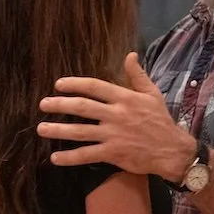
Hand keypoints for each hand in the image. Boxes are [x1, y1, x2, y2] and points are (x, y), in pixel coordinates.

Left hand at [37, 52, 194, 180]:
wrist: (172, 150)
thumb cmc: (161, 121)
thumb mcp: (152, 94)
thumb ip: (138, 75)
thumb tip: (130, 55)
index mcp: (125, 98)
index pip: (94, 87)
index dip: (74, 84)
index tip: (58, 84)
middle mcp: (116, 115)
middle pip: (82, 107)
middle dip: (60, 104)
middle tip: (43, 104)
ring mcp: (113, 135)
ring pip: (80, 132)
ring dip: (58, 130)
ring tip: (41, 129)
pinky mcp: (113, 153)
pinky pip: (86, 155)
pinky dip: (70, 157)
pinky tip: (55, 158)